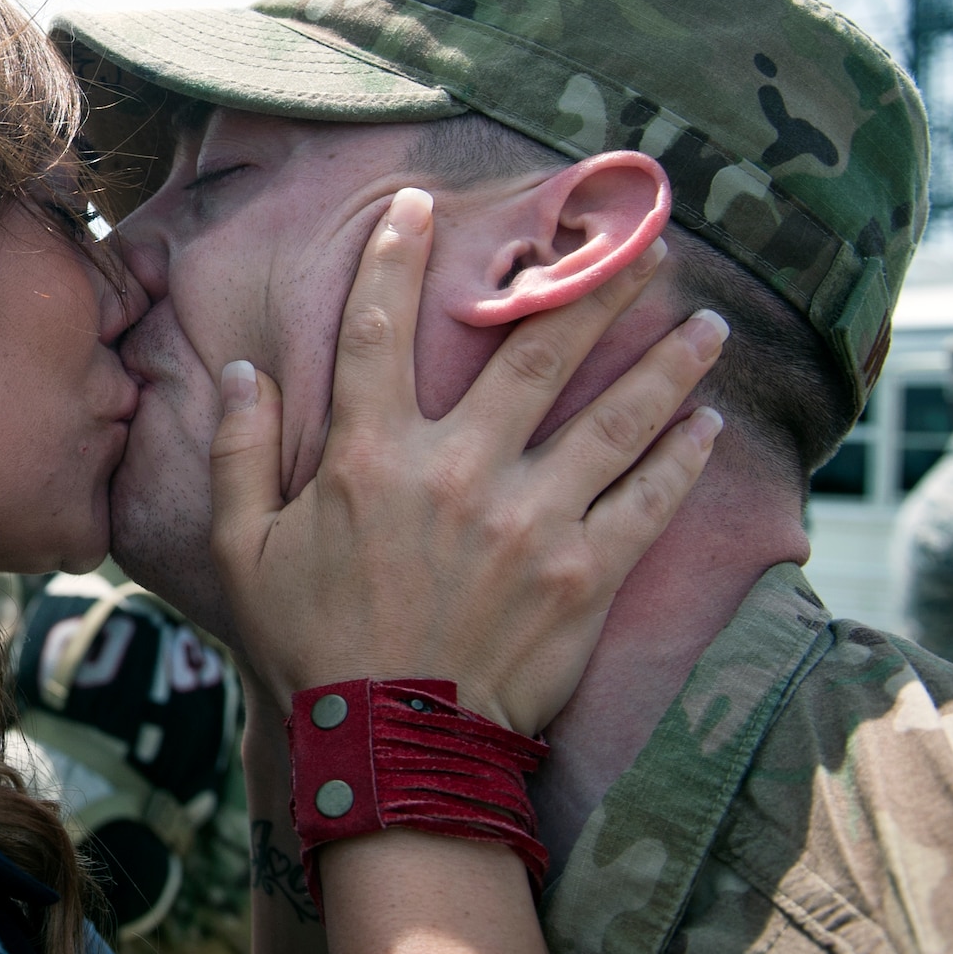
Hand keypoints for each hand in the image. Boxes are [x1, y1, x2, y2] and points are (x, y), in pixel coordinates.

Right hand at [208, 187, 725, 732]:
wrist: (391, 751)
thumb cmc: (311, 648)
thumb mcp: (243, 552)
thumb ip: (242, 455)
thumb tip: (246, 372)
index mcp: (369, 458)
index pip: (379, 330)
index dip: (396, 257)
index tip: (419, 202)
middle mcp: (459, 470)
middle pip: (534, 350)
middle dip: (590, 281)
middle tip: (640, 235)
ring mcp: (532, 520)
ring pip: (615, 416)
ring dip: (666, 362)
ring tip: (706, 324)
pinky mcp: (585, 574)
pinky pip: (648, 501)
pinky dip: (683, 459)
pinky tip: (710, 426)